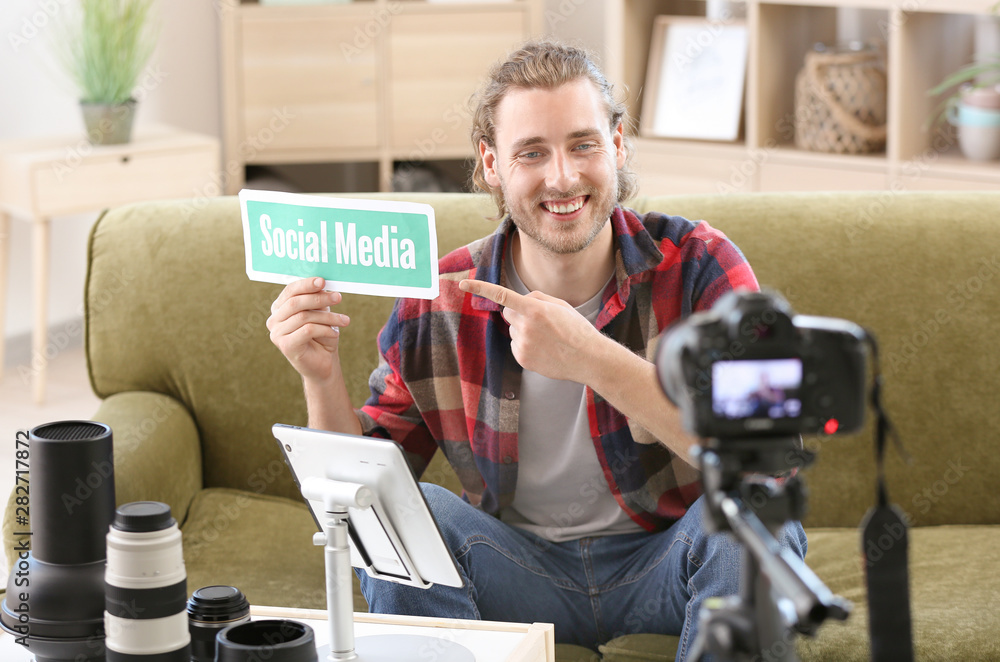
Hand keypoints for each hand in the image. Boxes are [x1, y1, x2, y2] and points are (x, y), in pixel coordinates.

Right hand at [266, 277, 350, 382]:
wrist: (323, 363)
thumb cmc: (321, 336)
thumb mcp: (320, 313)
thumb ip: (317, 299)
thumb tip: (322, 284)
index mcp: (279, 308)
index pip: (290, 290)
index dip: (306, 284)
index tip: (323, 281)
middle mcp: (274, 320)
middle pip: (296, 302)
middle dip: (320, 298)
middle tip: (338, 297)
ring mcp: (277, 334)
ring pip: (304, 317)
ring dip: (328, 317)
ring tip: (344, 320)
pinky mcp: (285, 346)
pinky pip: (308, 330)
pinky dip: (325, 329)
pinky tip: (335, 333)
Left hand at [459, 279, 602, 382]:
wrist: (588, 358)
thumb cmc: (576, 329)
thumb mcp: (560, 305)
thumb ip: (536, 298)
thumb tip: (520, 300)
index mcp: (535, 309)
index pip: (502, 295)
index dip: (480, 288)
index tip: (463, 284)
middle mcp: (525, 326)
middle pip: (508, 314)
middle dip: (519, 314)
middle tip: (541, 322)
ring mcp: (522, 344)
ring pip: (513, 331)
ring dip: (525, 331)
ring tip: (548, 338)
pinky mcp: (522, 358)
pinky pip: (515, 345)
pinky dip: (526, 345)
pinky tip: (544, 349)